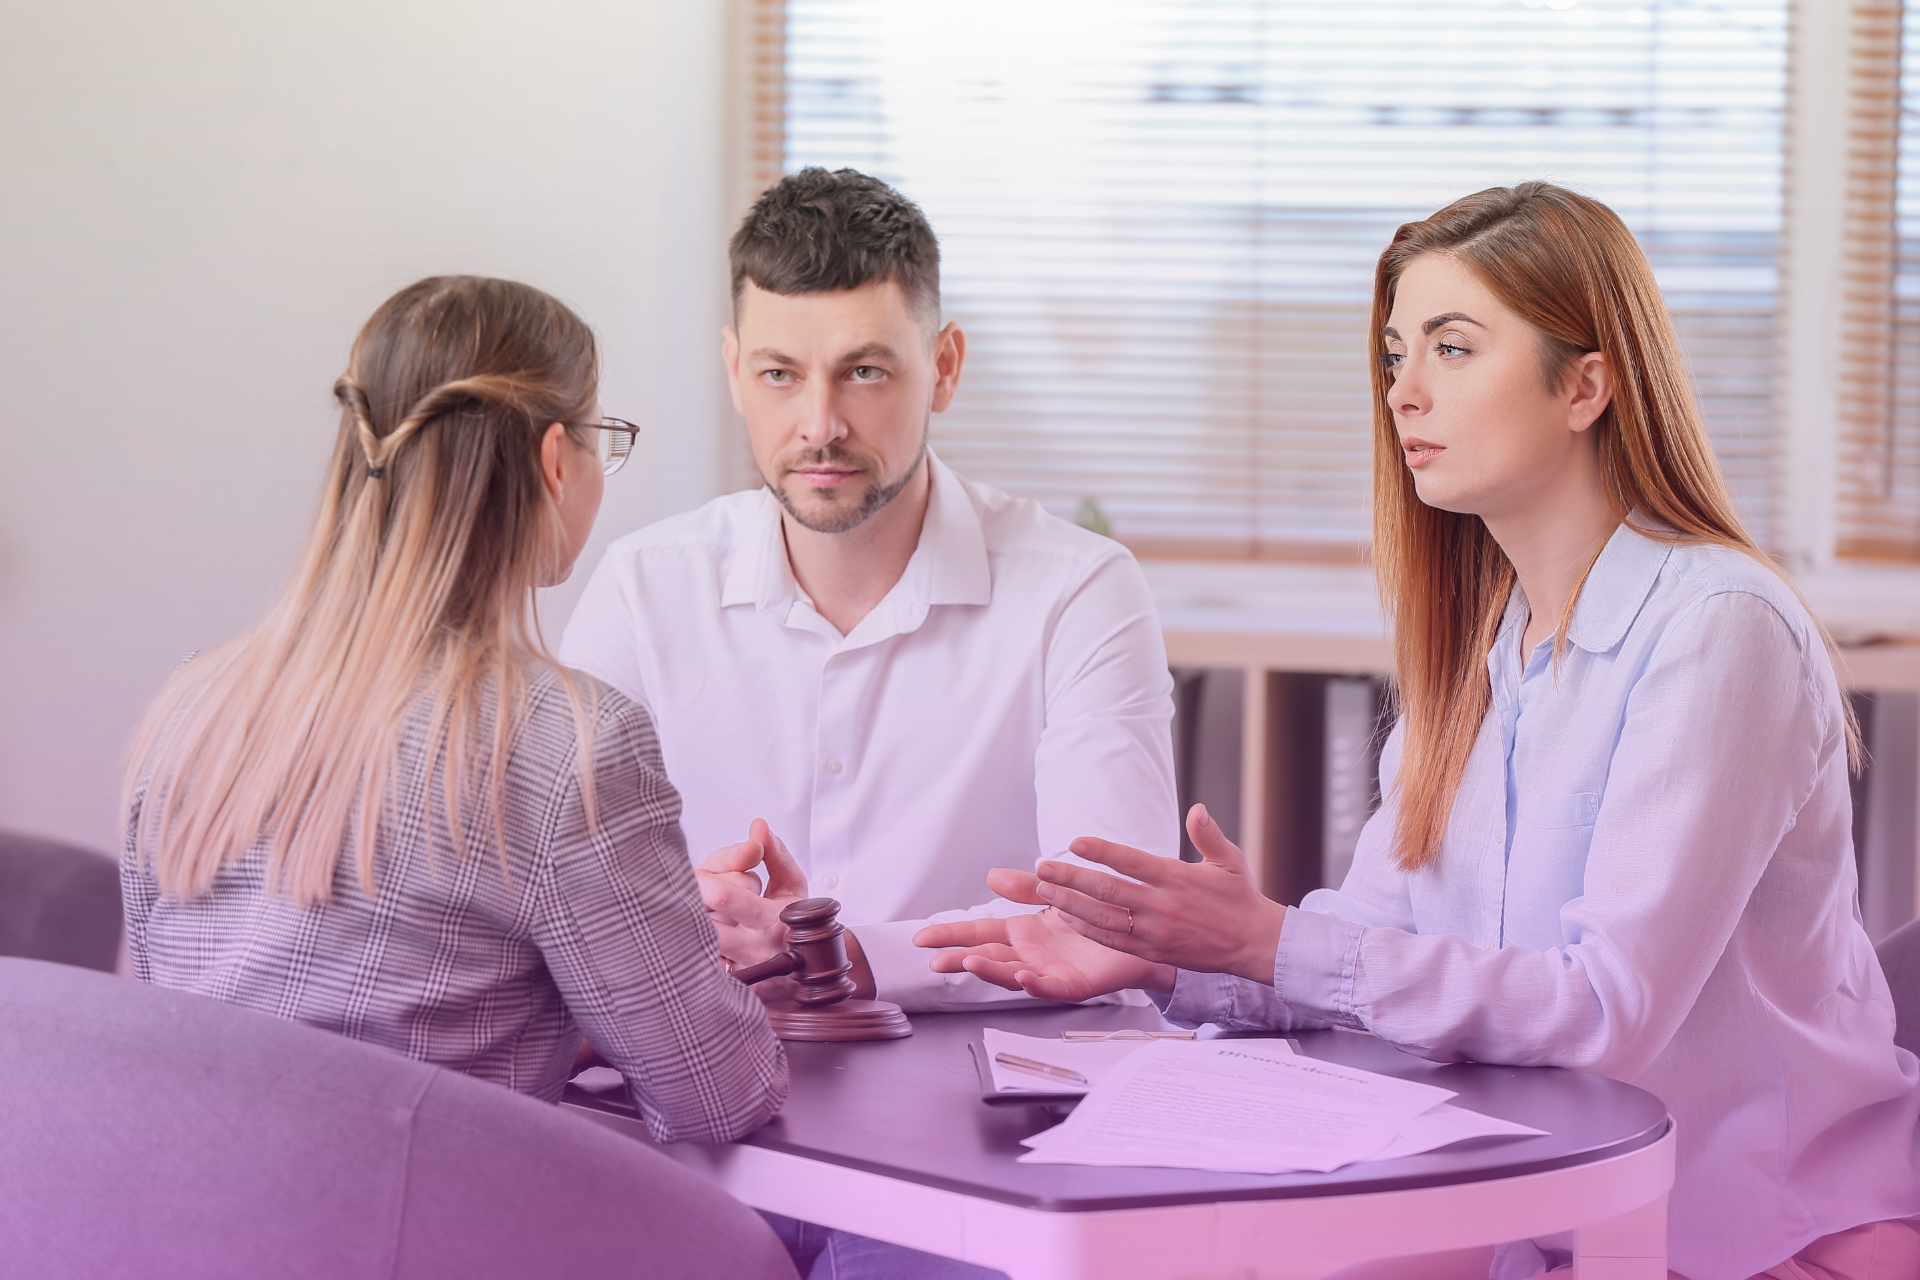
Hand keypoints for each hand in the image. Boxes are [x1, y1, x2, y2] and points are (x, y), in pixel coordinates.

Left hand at [698, 819, 805, 978]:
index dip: (705, 879)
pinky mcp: (730, 985)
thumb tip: (757, 826)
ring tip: (704, 916)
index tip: (700, 876)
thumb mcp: (793, 882)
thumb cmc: (799, 920)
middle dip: (694, 902)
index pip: (723, 894)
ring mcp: (740, 970)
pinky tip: (702, 939)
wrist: (814, 971)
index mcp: (773, 918)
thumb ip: (773, 852)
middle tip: (696, 896)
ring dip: (695, 924)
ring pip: (697, 942)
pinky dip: (695, 948)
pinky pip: (699, 966)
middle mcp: (755, 948)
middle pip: (702, 919)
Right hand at [913, 906, 1172, 1002]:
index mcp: (1023, 933)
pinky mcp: (1076, 984)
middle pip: (988, 957)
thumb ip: (1024, 887)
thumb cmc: (1097, 915)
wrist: (1142, 931)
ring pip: (1013, 974)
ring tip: (970, 962)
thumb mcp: (1055, 894)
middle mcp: (1030, 954)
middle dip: (960, 958)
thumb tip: (990, 876)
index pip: (978, 932)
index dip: (951, 935)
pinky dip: (1035, 983)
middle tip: (934, 960)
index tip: (921, 938)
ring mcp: (1050, 971)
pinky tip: (1022, 976)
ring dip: (992, 971)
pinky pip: (1051, 987)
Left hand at [1033, 804, 1285, 985]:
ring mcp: (1155, 932)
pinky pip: (1113, 942)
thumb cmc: (1239, 897)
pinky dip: (1087, 930)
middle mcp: (1162, 906)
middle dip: (1071, 879)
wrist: (1253, 943)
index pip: (1131, 862)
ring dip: (1070, 905)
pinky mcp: (1153, 953)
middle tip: (1043, 867)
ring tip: (1046, 891)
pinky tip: (1067, 918)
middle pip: (1108, 891)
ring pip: (1103, 918)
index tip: (1075, 841)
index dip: (1101, 851)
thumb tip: (1197, 808)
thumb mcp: (1229, 860)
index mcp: (1177, 878)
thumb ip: (1208, 834)